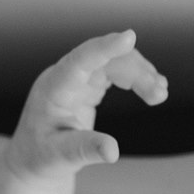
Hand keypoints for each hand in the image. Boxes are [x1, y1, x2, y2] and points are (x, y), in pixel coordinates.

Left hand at [3, 29, 167, 180]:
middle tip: (159, 95)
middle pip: (106, 61)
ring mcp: (77, 77)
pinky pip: (115, 70)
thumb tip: (112, 151)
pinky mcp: (87, 82)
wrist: (34, 158)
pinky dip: (135, 78)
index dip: (104, 48)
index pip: (79, 61)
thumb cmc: (42, 157)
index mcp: (53, 90)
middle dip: (136, 72)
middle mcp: (64, 77)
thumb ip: (86, 150)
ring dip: (140, 74)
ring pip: (114, 63)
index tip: (129, 36)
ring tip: (160, 95)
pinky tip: (153, 89)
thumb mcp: (62, 157)